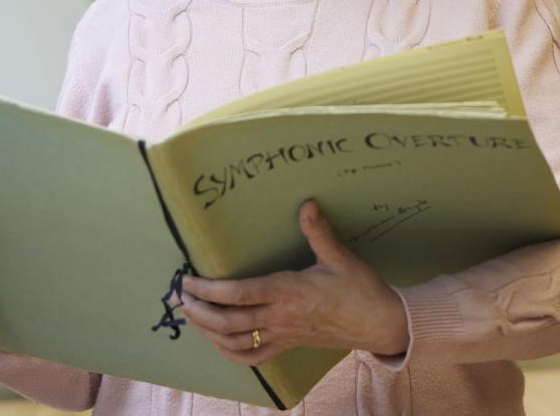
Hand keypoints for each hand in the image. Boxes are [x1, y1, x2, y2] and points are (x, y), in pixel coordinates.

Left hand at [176, 199, 409, 365]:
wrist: (380, 324)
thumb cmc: (360, 290)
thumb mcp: (339, 257)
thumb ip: (318, 231)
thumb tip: (307, 204)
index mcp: (288, 292)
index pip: (238, 294)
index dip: (207, 289)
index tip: (188, 280)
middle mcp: (280, 317)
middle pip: (227, 321)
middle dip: (198, 310)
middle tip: (179, 296)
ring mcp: (283, 335)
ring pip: (234, 342)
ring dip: (207, 331)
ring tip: (190, 315)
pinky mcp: (288, 346)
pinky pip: (252, 357)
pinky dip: (229, 352)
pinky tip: (218, 341)